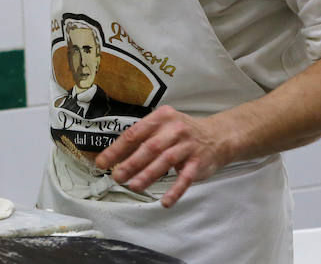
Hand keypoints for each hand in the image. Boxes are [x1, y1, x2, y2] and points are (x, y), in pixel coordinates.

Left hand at [94, 105, 228, 207]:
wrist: (217, 136)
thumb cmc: (182, 133)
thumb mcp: (162, 128)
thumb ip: (142, 139)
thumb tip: (114, 156)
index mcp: (161, 118)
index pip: (135, 133)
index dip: (117, 149)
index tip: (103, 162)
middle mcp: (175, 129)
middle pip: (150, 147)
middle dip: (131, 163)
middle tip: (117, 176)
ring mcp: (188, 145)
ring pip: (166, 161)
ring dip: (148, 175)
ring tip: (135, 186)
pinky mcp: (199, 162)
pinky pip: (186, 178)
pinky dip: (175, 190)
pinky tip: (165, 202)